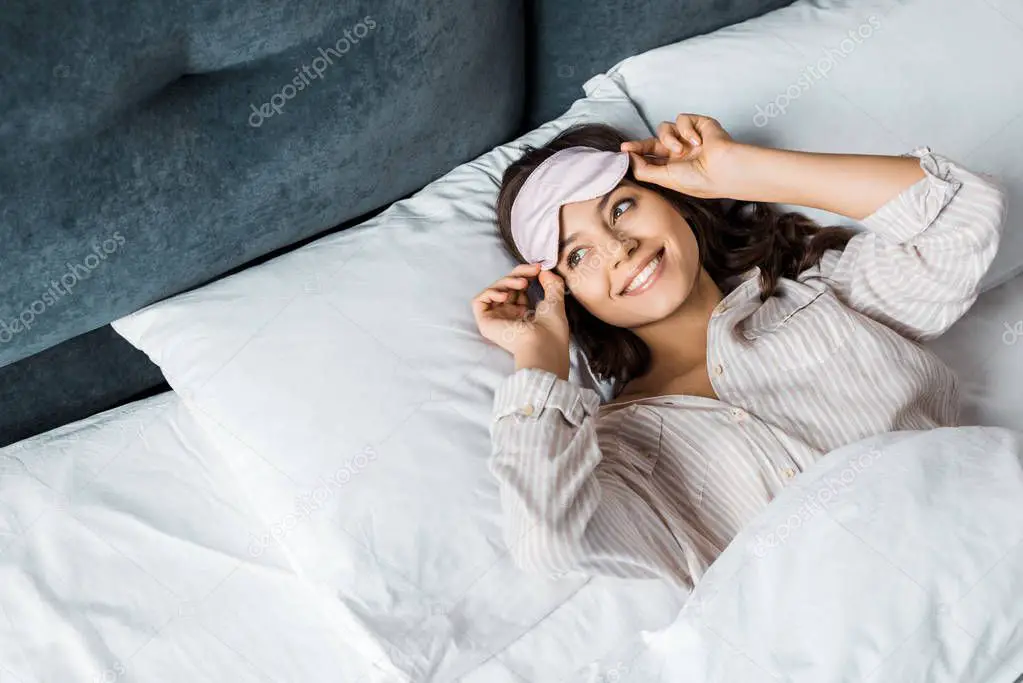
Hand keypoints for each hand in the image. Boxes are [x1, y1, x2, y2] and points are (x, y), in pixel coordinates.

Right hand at [471, 263, 570, 377]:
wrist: (543, 344)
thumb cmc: (552, 329)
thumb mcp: (555, 301)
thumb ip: (552, 284)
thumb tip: (544, 271)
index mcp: (524, 313)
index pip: (518, 288)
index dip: (525, 274)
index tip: (538, 268)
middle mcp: (508, 315)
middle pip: (505, 286)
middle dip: (518, 274)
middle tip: (533, 271)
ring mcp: (497, 319)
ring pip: (494, 291)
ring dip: (507, 281)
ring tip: (523, 284)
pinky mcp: (485, 322)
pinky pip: (479, 301)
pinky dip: (490, 293)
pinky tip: (504, 296)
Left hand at [620, 113, 737, 198]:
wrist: (723, 169)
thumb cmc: (698, 180)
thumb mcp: (665, 179)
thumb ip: (644, 169)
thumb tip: (628, 158)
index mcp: (673, 167)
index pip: (650, 157)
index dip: (636, 153)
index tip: (622, 151)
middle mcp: (680, 152)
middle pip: (653, 141)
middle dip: (640, 144)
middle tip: (628, 147)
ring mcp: (689, 138)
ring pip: (665, 128)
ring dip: (669, 138)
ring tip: (681, 150)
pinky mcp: (698, 124)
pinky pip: (682, 119)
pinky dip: (687, 130)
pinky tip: (698, 142)